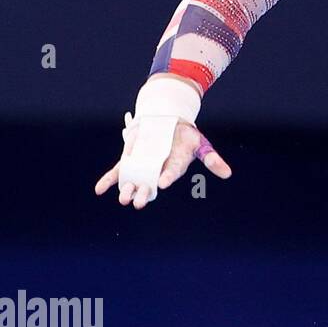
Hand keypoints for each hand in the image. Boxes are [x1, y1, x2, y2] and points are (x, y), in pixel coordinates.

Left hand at [95, 119, 231, 208]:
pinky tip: (99, 189)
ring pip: (133, 180)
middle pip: (149, 184)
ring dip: (126, 190)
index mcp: (175, 166)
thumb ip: (211, 159)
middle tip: (139, 203)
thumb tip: (228, 174)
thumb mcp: (200, 144)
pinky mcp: (128, 161)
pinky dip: (108, 180)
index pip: (171, 172)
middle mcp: (157, 170)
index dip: (167, 177)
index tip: (162, 182)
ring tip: (123, 199)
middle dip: (144, 194)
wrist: (166, 122)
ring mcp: (141, 166)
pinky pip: (116, 172)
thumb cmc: (185, 136)